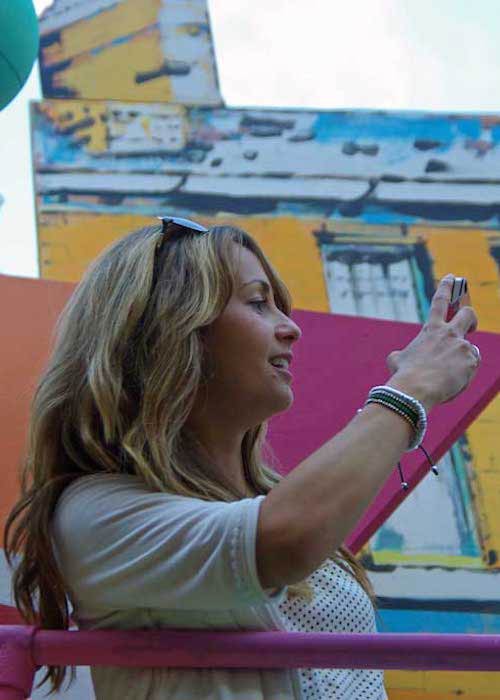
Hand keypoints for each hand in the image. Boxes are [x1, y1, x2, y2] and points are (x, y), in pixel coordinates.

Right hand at [385, 274, 478, 410]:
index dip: (446, 287)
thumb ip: (402, 354)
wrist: (416, 388)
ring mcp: (462, 346)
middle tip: (469, 327)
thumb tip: (398, 358)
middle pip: (469, 314)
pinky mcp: (472, 361)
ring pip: (469, 350)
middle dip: (471, 318)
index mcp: (431, 329)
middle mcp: (449, 333)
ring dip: (461, 361)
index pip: (440, 301)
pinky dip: (464, 375)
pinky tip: (452, 382)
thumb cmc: (404, 375)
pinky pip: (471, 367)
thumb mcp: (396, 360)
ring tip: (447, 376)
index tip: (452, 277)